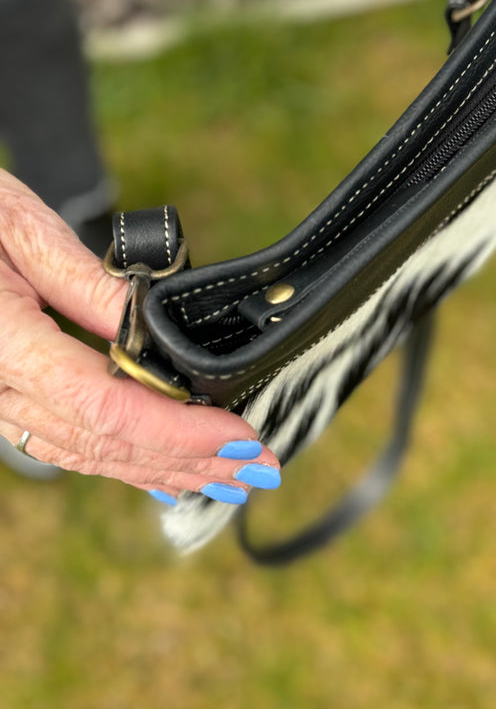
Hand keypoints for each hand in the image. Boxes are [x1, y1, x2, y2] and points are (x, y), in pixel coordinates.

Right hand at [0, 171, 279, 503]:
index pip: (103, 407)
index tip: (238, 438)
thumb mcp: (20, 229)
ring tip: (223, 479)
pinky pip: (60, 439)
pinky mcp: (0, 392)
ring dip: (159, 469)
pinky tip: (157, 471)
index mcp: (1, 344)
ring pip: (82, 452)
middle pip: (101, 442)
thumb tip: (152, 327)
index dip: (178, 431)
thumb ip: (87, 285)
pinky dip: (116, 459)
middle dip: (186, 461)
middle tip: (256, 470)